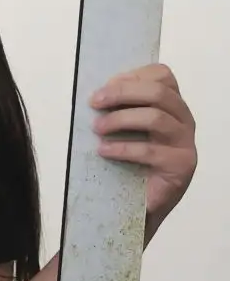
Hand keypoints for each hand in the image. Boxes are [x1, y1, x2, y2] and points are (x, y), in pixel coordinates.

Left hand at [90, 64, 195, 237]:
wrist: (137, 205)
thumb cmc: (128, 162)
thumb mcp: (123, 129)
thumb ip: (120, 108)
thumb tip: (98, 93)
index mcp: (171, 105)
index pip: (162, 75)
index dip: (131, 76)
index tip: (103, 88)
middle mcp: (184, 120)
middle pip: (158, 92)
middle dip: (121, 93)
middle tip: (94, 103)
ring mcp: (186, 143)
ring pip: (156, 118)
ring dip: (120, 119)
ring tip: (97, 129)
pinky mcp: (182, 166)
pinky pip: (151, 151)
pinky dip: (122, 148)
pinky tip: (104, 151)